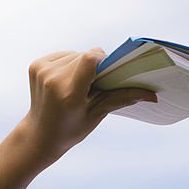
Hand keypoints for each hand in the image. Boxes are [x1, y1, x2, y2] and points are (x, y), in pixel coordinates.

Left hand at [24, 48, 155, 163]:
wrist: (39, 134)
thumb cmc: (71, 129)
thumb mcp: (98, 114)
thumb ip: (122, 98)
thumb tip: (153, 95)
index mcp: (68, 94)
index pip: (90, 58)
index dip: (104, 60)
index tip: (109, 73)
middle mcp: (52, 79)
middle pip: (85, 55)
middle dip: (94, 66)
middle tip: (94, 86)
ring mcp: (41, 70)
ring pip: (74, 54)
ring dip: (82, 65)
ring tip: (79, 85)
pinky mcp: (35, 65)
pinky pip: (62, 55)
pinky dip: (69, 64)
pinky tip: (67, 81)